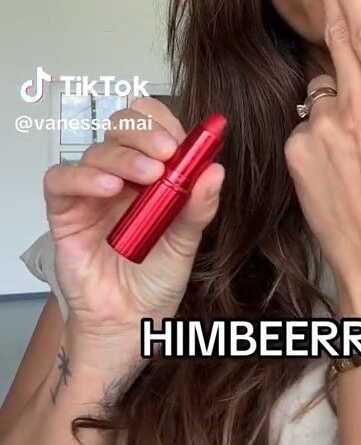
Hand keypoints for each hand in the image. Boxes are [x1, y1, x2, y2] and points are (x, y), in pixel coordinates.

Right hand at [43, 98, 224, 366]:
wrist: (130, 323)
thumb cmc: (155, 281)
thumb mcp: (186, 242)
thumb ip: (198, 206)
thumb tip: (215, 170)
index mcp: (152, 175)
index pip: (151, 128)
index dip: (163, 122)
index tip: (183, 136)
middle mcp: (121, 177)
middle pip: (121, 130)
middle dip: (145, 133)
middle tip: (166, 152)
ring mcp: (92, 193)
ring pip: (96, 151)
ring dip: (123, 156)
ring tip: (147, 175)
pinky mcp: (65, 213)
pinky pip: (61, 181)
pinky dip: (83, 177)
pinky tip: (109, 187)